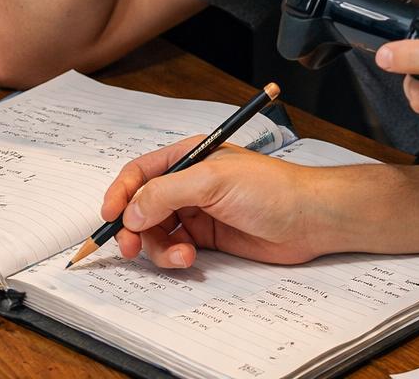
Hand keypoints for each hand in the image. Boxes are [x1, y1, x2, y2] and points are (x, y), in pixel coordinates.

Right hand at [101, 137, 334, 267]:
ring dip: (159, 247)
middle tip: (131, 248)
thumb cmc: (269, 188)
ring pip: (157, 232)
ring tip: (181, 256)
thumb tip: (131, 212)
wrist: (309, 219)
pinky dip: (175, 257)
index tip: (108, 217)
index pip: (139, 172)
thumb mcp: (213, 182)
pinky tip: (191, 260)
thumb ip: (168, 193)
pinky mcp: (207, 238)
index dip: (120, 193)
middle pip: (142, 206)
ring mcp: (197, 212)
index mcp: (186, 157)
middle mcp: (187, 183)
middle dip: (133, 227)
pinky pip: (175, 248)